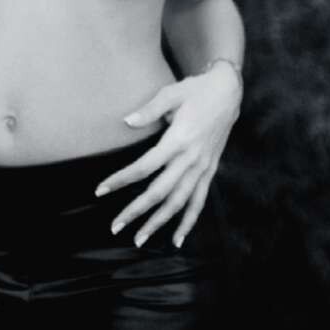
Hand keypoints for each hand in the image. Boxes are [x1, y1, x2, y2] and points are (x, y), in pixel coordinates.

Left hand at [92, 65, 241, 248]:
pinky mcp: (210, 170)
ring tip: (139, 239)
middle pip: (159, 192)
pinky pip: (199, 201)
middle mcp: (191, 158)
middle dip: (136, 211)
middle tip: (115, 226)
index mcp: (178, 139)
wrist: (228, 92)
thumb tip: (126, 121)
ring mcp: (202, 167)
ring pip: (179, 203)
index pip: (144, 166)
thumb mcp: (171, 93)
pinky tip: (177, 239)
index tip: (101, 190)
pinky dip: (188, 222)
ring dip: (159, 223)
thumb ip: (149, 110)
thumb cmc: (195, 90)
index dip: (121, 179)